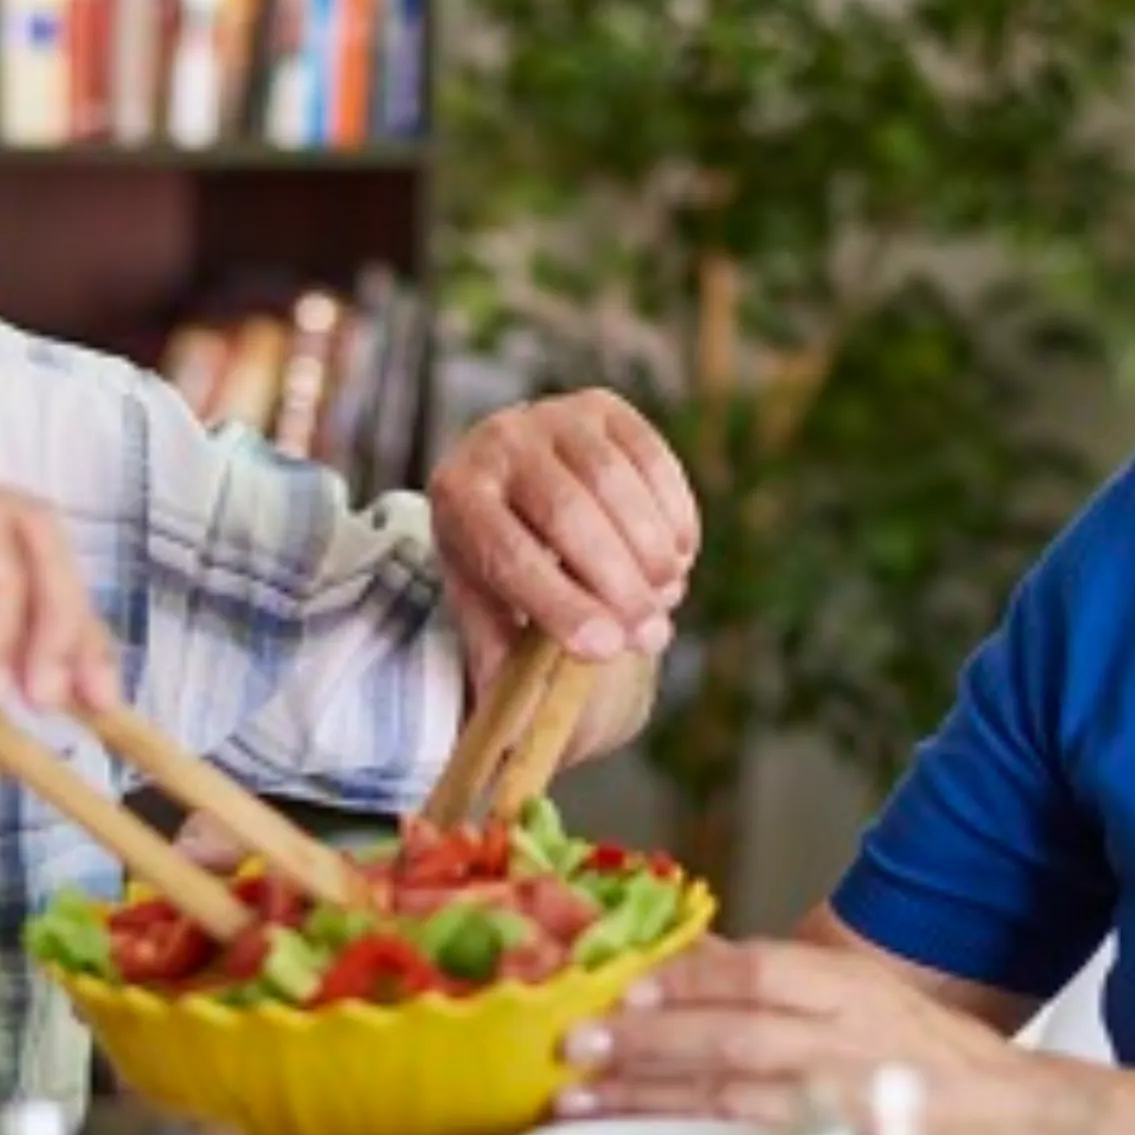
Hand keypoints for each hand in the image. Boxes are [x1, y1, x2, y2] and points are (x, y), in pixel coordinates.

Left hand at [428, 388, 699, 668]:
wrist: (513, 488)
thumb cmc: (500, 568)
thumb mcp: (486, 612)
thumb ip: (506, 660)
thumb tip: (529, 728)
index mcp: (455, 496)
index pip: (507, 552)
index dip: (560, 604)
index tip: (608, 649)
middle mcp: (496, 441)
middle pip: (567, 513)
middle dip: (617, 583)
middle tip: (651, 636)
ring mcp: (551, 415)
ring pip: (616, 483)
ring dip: (652, 551)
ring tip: (664, 600)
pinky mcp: (603, 407)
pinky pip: (653, 459)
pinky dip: (675, 515)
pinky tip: (679, 558)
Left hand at [555, 937, 1027, 1125]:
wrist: (1017, 1122)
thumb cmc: (927, 1054)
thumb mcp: (859, 991)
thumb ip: (779, 976)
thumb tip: (691, 955)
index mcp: (850, 988)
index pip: (762, 970)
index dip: (690, 976)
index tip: (627, 987)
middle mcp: (848, 1043)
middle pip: (736, 1035)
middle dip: (649, 1041)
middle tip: (579, 1043)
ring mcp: (845, 1109)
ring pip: (735, 1101)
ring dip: (652, 1102)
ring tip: (585, 1102)